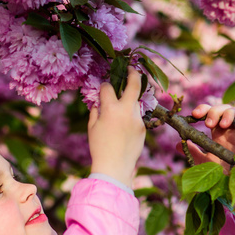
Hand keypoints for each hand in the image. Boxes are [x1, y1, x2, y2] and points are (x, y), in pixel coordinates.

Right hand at [89, 67, 145, 187]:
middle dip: (133, 73)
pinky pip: (137, 117)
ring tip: (124, 104)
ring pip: (136, 102)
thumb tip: (98, 103)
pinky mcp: (143, 127)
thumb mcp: (92, 128)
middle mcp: (126, 110)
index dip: (103, 87)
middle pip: (134, 84)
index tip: (102, 89)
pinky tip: (123, 129)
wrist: (115, 166)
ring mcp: (137, 118)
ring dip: (130, 100)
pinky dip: (130, 118)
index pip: (107, 88)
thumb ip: (95, 111)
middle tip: (132, 68)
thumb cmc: (99, 147)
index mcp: (110, 108)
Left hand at [178, 104, 234, 171]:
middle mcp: (230, 129)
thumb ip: (193, 151)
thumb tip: (177, 144)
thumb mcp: (205, 162)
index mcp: (218, 132)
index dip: (203, 110)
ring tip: (222, 125)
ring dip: (227, 114)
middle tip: (208, 124)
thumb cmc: (223, 174)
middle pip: (222, 108)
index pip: (210, 113)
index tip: (194, 115)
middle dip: (214, 111)